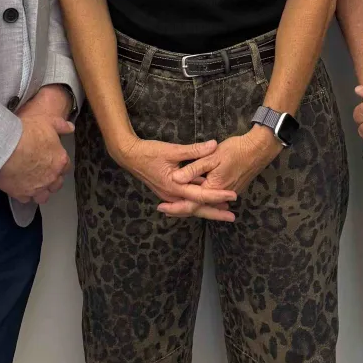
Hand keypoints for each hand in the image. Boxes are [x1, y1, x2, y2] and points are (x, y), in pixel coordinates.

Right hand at [0, 107, 73, 202]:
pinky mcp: (22, 194)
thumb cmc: (27, 133)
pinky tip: (18, 187)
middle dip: (51, 180)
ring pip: (43, 196)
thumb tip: (71, 128)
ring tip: (31, 184)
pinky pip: (26, 199)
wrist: (4, 147)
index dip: (59, 164)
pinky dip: (23, 195)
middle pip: (56, 184)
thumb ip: (60, 126)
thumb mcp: (47, 122)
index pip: (65, 166)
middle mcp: (51, 177)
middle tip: (41, 172)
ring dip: (40, 191)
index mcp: (60, 161)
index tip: (52, 161)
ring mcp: (37, 188)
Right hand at [112, 135, 238, 220]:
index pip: (201, 195)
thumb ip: (194, 150)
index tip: (233, 195)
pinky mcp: (168, 191)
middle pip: (197, 208)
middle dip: (215, 213)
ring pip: (191, 207)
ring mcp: (169, 195)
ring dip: (207, 209)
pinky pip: (185, 202)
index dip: (218, 195)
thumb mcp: (173, 150)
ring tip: (224, 210)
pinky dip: (197, 203)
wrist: (129, 156)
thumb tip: (214, 145)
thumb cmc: (149, 152)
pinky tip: (207, 203)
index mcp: (175, 186)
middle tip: (233, 217)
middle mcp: (172, 195)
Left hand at [171, 127, 279, 202]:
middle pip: (197, 208)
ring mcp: (228, 193)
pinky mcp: (231, 188)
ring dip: (191, 206)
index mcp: (213, 188)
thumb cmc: (236, 150)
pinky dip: (202, 200)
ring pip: (205, 204)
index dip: (175, 206)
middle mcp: (220, 195)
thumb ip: (193, 168)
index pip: (191, 203)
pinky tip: (194, 196)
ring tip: (174, 206)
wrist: (259, 149)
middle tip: (164, 210)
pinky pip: (212, 199)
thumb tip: (175, 178)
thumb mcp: (212, 156)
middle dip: (180, 210)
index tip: (161, 207)